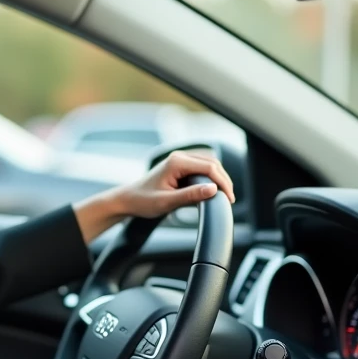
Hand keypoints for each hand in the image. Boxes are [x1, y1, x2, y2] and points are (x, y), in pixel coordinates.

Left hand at [72, 150, 234, 242]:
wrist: (128, 199)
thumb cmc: (143, 201)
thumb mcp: (167, 202)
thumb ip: (190, 195)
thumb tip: (213, 189)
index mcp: (176, 162)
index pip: (210, 167)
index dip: (223, 183)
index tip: (228, 199)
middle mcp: (180, 157)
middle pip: (212, 163)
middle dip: (223, 181)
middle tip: (229, 199)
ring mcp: (180, 160)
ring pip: (209, 165)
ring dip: (218, 179)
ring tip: (224, 196)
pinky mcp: (181, 166)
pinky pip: (202, 168)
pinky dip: (210, 178)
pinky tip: (213, 192)